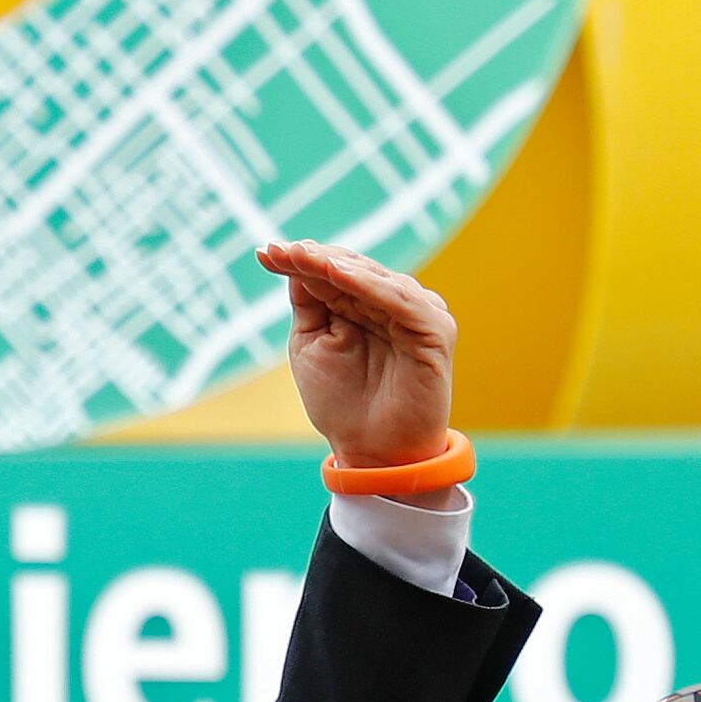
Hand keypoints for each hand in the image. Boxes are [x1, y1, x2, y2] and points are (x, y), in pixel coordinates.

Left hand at [257, 239, 458, 469]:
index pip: (333, 271)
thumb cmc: (342, 402)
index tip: (265, 253)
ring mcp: (417, 313)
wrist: (372, 450)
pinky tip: (338, 273)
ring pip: (374, 278)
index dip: (300, 260)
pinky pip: (400, 300)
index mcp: (365, 303)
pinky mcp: (435, 329)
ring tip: (304, 256)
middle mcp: (393, 302)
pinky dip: (368, 284)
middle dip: (314, 258)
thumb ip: (309, 303)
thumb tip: (295, 259)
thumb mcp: (311, 344)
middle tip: (280, 251)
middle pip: (352, 268)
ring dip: (337, 265)